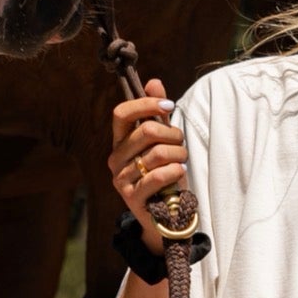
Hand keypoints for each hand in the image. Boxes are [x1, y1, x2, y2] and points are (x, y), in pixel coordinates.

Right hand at [109, 78, 187, 254]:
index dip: (145, 104)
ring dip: (178, 155)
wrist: (166, 216)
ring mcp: (121, 179)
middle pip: (146, 131)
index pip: (121, 113)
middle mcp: (115, 158)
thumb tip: (153, 81)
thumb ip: (157, 114)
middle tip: (181, 145)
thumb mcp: (163, 143)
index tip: (169, 106)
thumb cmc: (165, 174)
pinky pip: (157, 176)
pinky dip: (175, 172)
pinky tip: (179, 174)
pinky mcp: (131, 198)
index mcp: (120, 142)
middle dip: (173, 135)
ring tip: (182, 163)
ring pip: (156, 153)